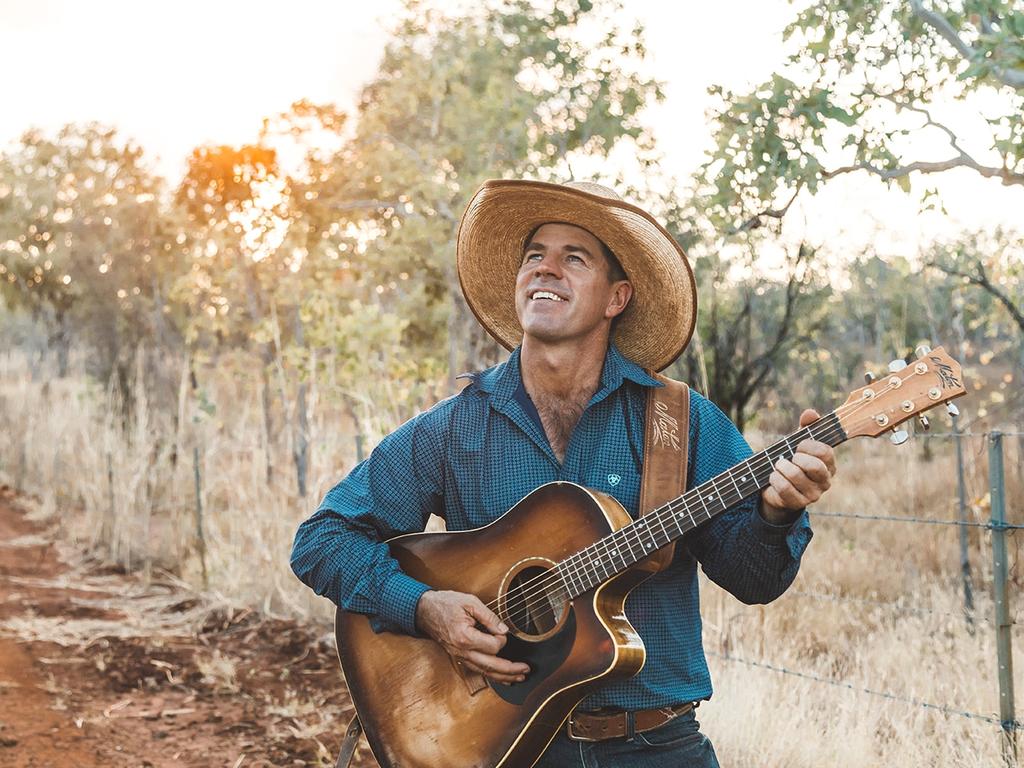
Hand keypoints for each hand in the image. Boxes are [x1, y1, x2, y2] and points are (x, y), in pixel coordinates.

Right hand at [414, 590, 529, 683]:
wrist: (424, 611)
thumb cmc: (446, 604)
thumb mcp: (469, 602)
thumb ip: (489, 616)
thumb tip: (504, 630)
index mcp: (465, 637)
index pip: (493, 646)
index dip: (502, 638)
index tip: (501, 630)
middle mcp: (462, 652)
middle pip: (491, 666)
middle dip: (511, 669)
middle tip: (526, 668)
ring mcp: (460, 657)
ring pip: (485, 672)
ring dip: (503, 676)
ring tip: (519, 676)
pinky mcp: (459, 657)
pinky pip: (477, 670)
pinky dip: (491, 676)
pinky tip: (502, 677)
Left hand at [761, 408, 836, 522]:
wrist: (776, 487)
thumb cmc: (791, 461)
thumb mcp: (798, 442)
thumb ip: (806, 426)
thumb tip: (811, 413)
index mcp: (829, 464)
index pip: (826, 452)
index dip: (808, 445)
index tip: (798, 445)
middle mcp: (825, 481)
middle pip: (815, 466)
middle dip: (796, 458)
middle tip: (788, 457)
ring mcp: (813, 495)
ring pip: (796, 476)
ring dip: (781, 467)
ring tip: (778, 466)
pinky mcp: (798, 503)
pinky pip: (784, 487)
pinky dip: (774, 478)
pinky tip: (773, 476)